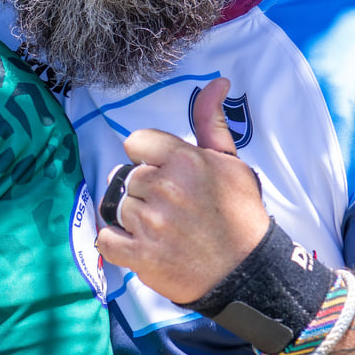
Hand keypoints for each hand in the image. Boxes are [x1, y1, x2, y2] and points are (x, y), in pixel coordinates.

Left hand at [94, 77, 269, 303]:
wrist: (247, 272)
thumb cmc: (239, 215)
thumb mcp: (231, 163)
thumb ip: (211, 122)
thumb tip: (217, 82)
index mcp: (185, 161)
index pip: (136, 143)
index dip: (147, 158)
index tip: (163, 174)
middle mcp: (165, 189)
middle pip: (127, 177)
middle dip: (144, 191)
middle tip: (171, 209)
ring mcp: (150, 224)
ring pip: (117, 206)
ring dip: (133, 219)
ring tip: (161, 229)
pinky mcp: (140, 255)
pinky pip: (106, 240)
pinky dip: (116, 244)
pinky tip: (139, 246)